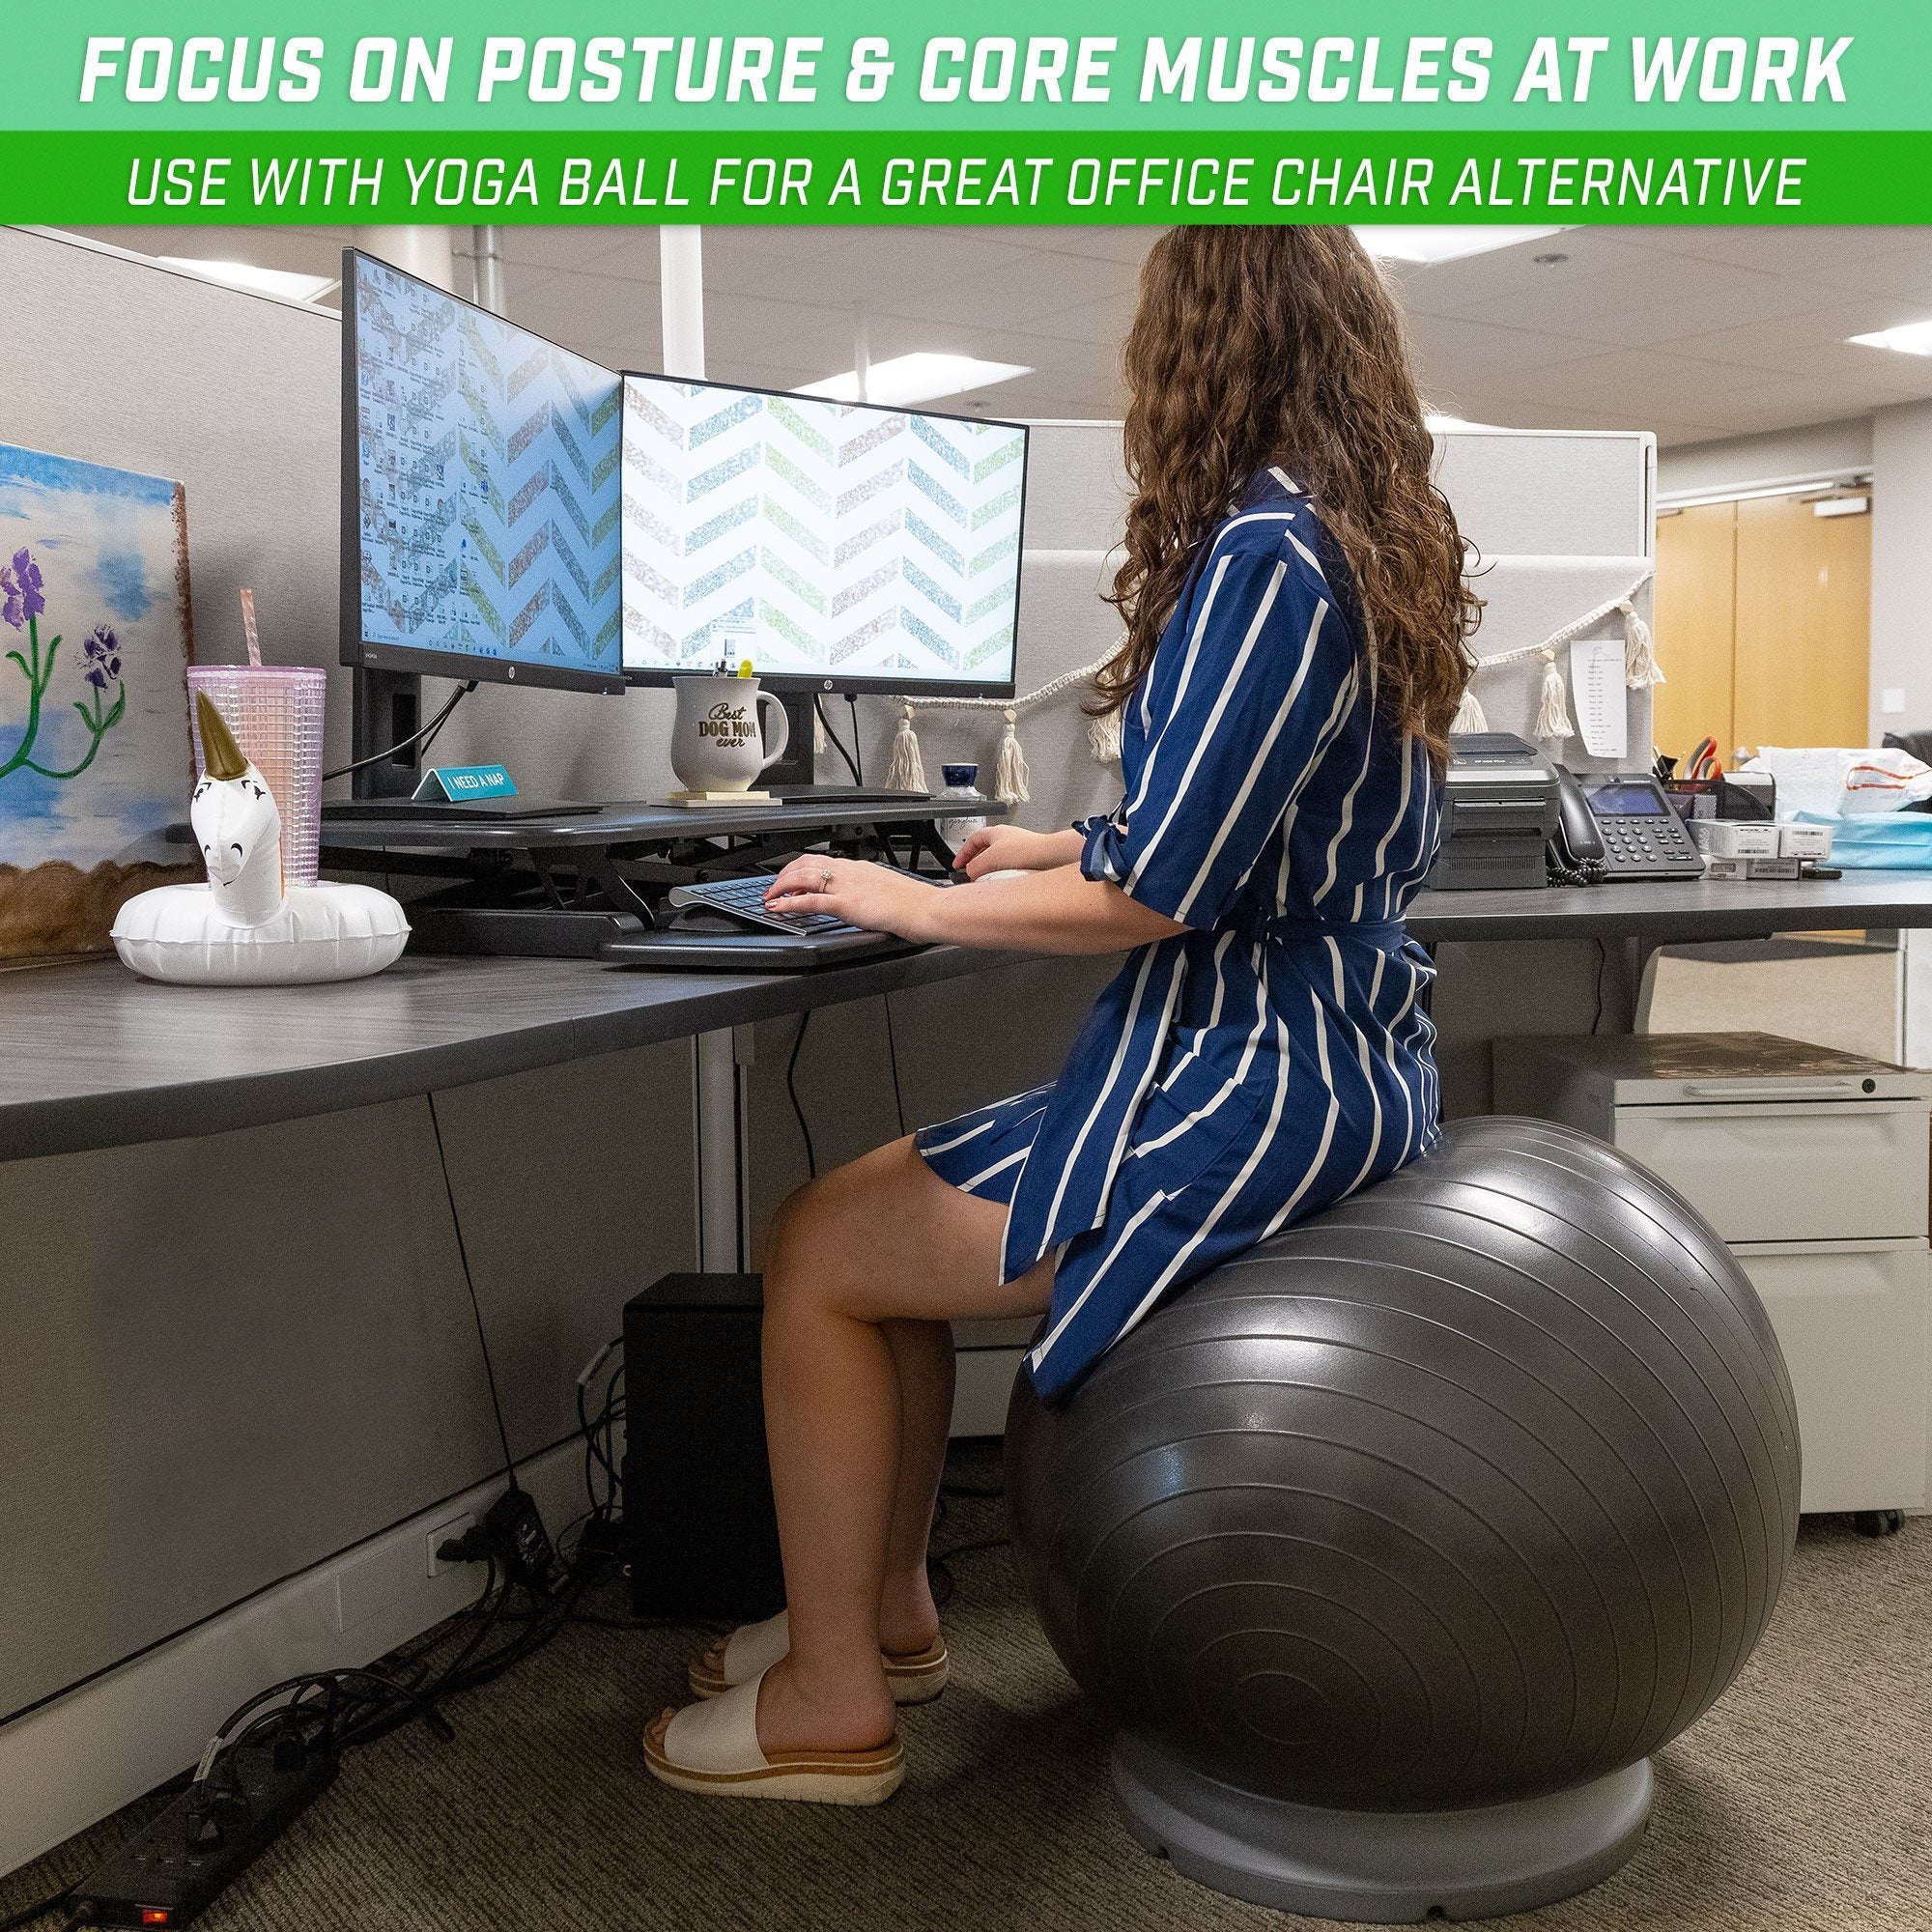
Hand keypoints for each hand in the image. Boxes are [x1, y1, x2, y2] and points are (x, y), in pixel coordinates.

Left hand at [763, 855, 943, 940]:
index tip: (790, 879)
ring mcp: (847, 887)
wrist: (927, 909)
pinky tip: (778, 908)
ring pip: (804, 878)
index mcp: (859, 867)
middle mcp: (850, 871)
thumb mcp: (885, 889)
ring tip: (769, 897)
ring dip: (781, 887)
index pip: (821, 862)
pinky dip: (790, 904)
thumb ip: (867, 890)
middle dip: (784, 875)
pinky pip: (811, 901)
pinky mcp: (848, 904)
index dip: (800, 869)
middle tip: (773, 888)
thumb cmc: (914, 903)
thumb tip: (858, 897)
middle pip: (806, 864)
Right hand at [953, 824, 1076, 878]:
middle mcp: (1006, 838)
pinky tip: (1003, 883)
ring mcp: (1017, 848)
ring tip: (986, 881)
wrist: (1051, 856)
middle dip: (975, 863)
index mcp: (995, 832)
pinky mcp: (1027, 859)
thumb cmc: (1027, 850)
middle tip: (970, 874)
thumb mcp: (990, 859)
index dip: (962, 853)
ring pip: (997, 860)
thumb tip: (969, 874)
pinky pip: (1009, 867)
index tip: (957, 865)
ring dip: (989, 870)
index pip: (972, 840)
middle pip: (984, 850)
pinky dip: (1002, 875)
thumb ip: (975, 867)